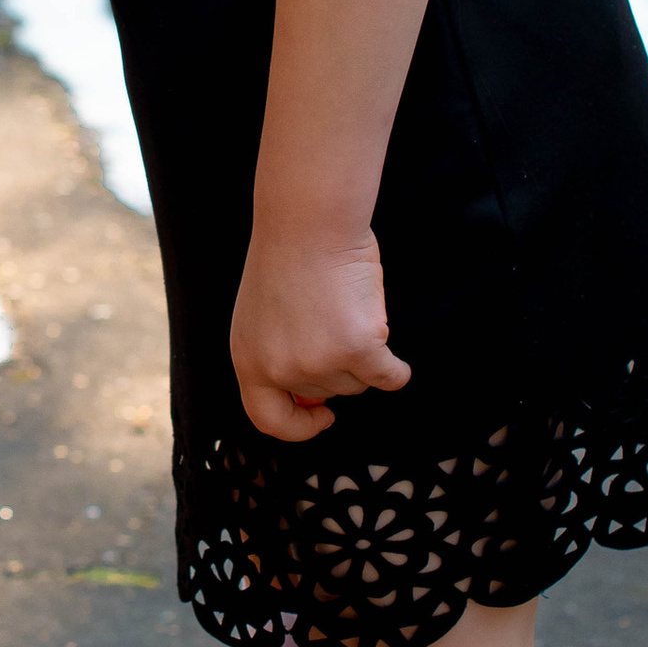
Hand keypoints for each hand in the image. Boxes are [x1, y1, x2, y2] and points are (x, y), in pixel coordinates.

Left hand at [230, 220, 411, 441]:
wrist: (309, 220)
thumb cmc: (290, 256)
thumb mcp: (263, 317)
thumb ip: (279, 356)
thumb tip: (316, 401)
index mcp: (249, 360)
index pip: (268, 418)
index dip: (298, 427)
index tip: (322, 418)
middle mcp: (280, 368)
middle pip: (326, 393)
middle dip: (338, 365)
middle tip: (336, 321)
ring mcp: (318, 362)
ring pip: (357, 382)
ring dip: (364, 355)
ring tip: (352, 312)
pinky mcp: (356, 348)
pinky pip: (389, 377)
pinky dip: (397, 371)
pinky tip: (398, 363)